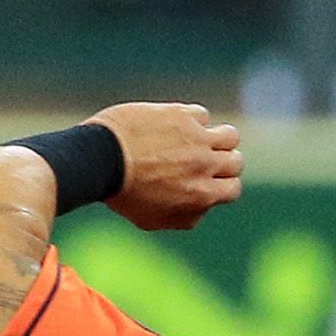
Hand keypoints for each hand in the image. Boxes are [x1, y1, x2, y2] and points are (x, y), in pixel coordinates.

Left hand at [97, 101, 241, 231]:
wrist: (99, 159)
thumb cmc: (121, 193)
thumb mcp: (151, 220)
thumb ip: (184, 218)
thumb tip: (203, 208)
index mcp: (201, 193)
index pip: (233, 189)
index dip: (222, 185)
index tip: (205, 181)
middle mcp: (205, 165)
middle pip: (235, 161)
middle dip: (221, 163)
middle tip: (199, 161)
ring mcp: (196, 139)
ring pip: (230, 135)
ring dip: (217, 138)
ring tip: (196, 141)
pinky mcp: (182, 116)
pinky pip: (202, 115)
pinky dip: (193, 120)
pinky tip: (173, 126)